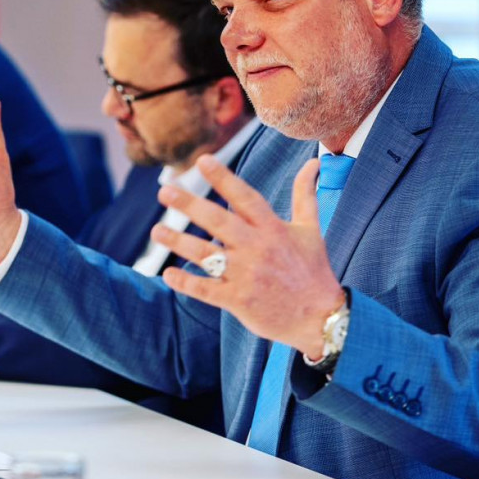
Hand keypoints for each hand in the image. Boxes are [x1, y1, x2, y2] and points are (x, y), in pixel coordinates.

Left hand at [151, 155, 343, 358]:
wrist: (321, 318)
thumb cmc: (313, 270)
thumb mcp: (311, 229)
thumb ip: (306, 194)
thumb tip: (313, 163)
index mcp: (273, 228)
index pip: (245, 197)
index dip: (224, 178)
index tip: (203, 160)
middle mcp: (258, 248)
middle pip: (218, 221)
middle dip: (189, 204)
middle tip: (164, 191)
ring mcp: (246, 275)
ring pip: (205, 254)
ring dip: (178, 242)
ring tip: (156, 231)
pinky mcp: (238, 300)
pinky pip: (206, 289)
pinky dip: (186, 282)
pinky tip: (168, 274)